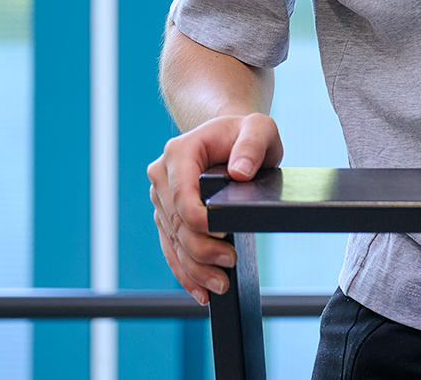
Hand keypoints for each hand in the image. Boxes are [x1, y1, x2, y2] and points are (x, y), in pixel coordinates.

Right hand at [146, 112, 280, 303]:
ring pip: (173, 242)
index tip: (223, 234)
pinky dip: (185, 272)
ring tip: (220, 286)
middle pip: (177, 224)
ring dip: (194, 269)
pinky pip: (172, 249)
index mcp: (179, 153)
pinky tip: (200, 292)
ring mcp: (162, 199)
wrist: (228, 138)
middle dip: (202, 250)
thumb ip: (252, 144)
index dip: (199, 219)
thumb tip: (239, 173)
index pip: (182, 194)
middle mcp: (162, 177)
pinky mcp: (167, 217)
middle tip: (229, 265)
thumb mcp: (259, 128)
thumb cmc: (244, 132)